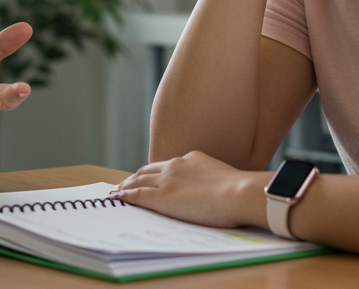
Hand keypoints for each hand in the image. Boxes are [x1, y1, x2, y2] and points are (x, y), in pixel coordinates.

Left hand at [111, 151, 271, 228]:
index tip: (147, 177)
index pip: (166, 166)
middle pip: (147, 170)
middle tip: (125, 184)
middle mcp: (175, 166)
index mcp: (191, 160)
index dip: (154, 172)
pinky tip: (117, 198)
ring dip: (126, 185)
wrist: (240, 193)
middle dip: (135, 177)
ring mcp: (167, 181)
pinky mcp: (161, 198)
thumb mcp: (224, 178)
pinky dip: (125, 195)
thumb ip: (212, 181)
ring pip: (138, 181)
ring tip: (118, 191)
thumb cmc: (241, 192)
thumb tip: (215, 191)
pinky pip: (136, 195)